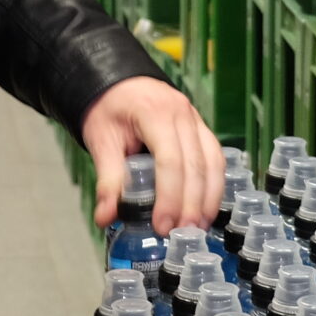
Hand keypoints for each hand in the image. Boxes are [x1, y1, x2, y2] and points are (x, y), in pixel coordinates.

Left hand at [81, 77, 222, 237]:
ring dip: (208, 198)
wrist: (116, 82)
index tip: (162, 225)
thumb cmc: (108, 107)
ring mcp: (195, 119)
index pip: (170, 160)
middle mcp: (182, 114)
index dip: (169, 197)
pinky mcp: (200, 129)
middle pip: (196, 165)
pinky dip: (212, 185)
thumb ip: (107, 179)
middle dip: (191, 204)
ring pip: (213, 162)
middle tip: (182, 233)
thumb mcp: (101, 140)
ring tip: (197, 227)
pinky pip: (215, 158)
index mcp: (155, 112)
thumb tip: (105, 217)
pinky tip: (204, 208)